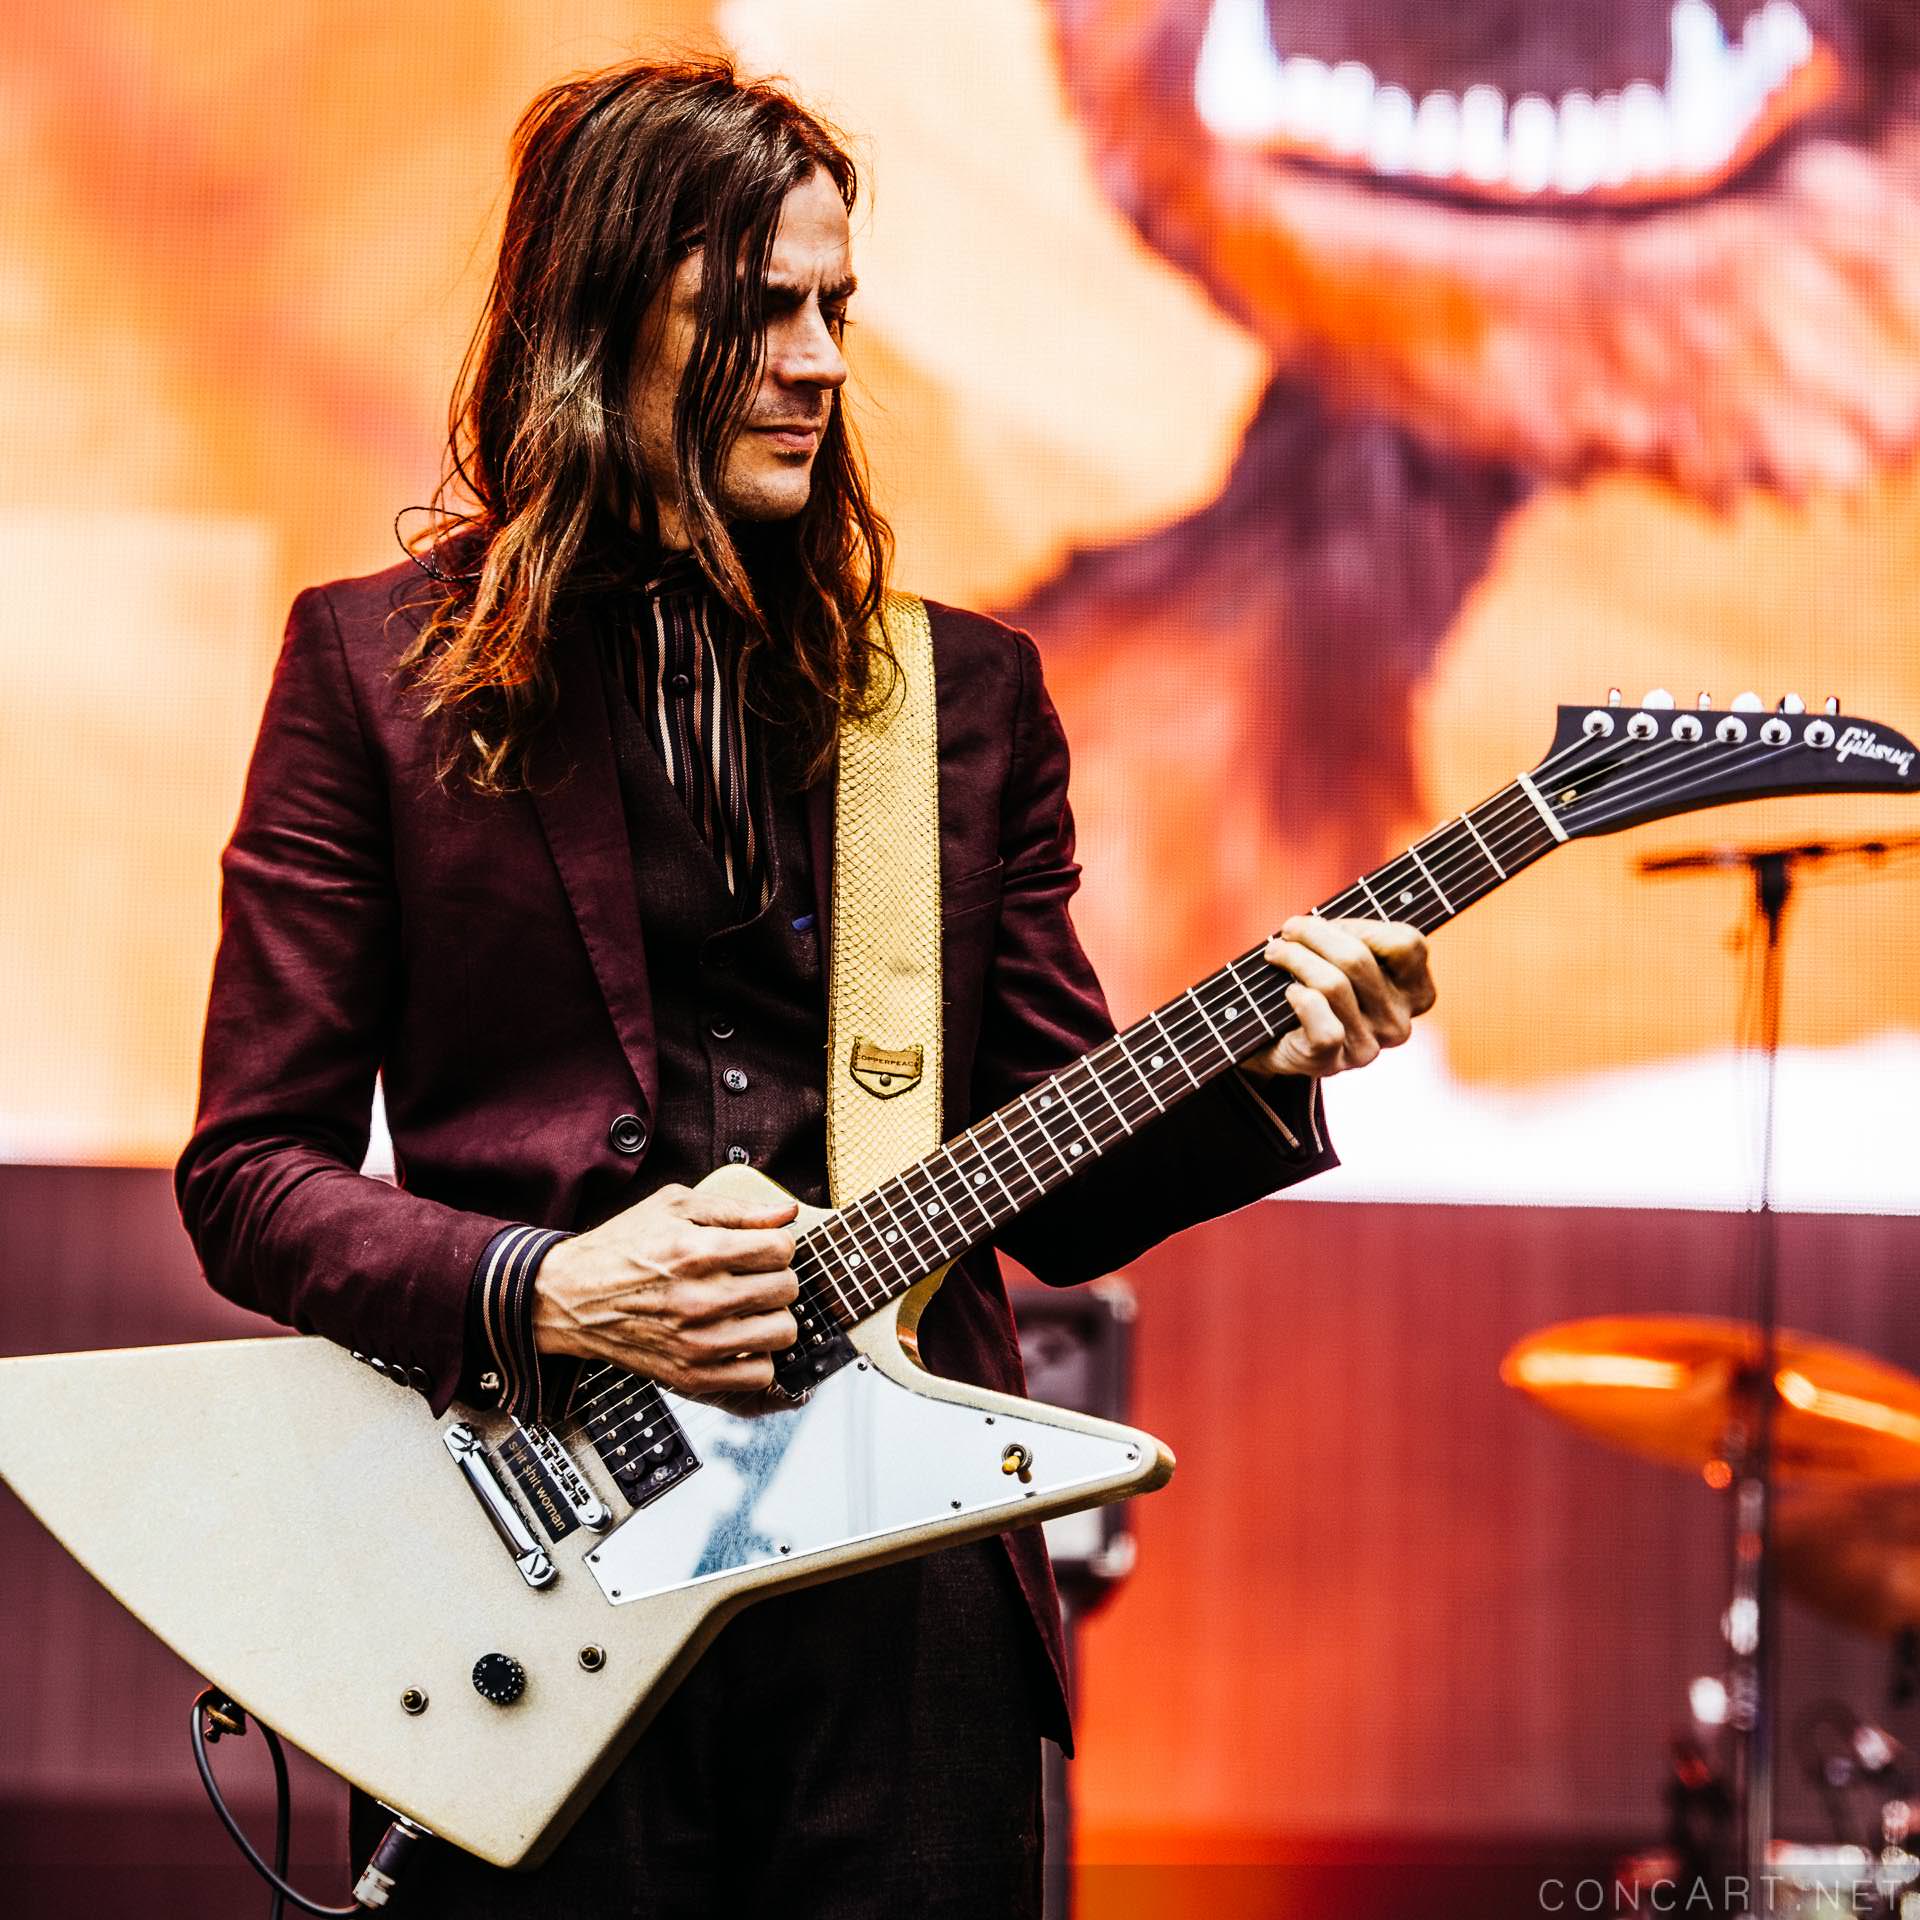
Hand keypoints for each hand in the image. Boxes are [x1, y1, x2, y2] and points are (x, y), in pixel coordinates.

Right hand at [532, 1183, 799, 1393]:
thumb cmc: (624, 1246)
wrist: (570, 1297)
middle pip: (787, 1289)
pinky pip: (759, 1374)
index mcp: (698, 1251)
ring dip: (772, 1317)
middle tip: (752, 1277)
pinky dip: (757, 1357)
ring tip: (749, 1308)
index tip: (758, 1249)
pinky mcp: (690, 1376)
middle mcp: (700, 1299)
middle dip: (776, 1277)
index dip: (776, 1244)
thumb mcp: (674, 1206)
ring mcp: (696, 1343)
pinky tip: (739, 1339)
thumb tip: (787, 1213)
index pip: (781, 1249)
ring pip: (782, 1332)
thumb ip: (737, 1207)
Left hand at [1241, 915, 1435, 1079]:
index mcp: (1416, 995)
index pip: (1407, 944)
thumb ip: (1355, 935)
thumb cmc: (1319, 986)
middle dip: (1315, 934)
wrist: (1279, 1040)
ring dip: (1295, 958)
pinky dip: (1299, 997)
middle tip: (1290, 930)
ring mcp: (1366, 1047)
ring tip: (1276, 952)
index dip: (1364, 925)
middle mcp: (1397, 1024)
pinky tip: (1289, 992)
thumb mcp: (1348, 956)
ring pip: (1332, 984)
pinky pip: (1319, 1019)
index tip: (1334, 925)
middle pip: (1359, 959)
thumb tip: (1326, 925)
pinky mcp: (1330, 1061)